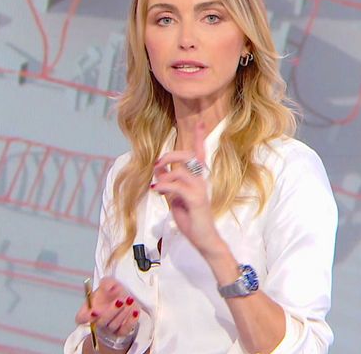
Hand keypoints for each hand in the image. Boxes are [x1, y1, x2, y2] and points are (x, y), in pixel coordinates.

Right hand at [75, 277, 139, 337]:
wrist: (124, 299)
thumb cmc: (112, 292)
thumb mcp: (109, 283)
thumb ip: (106, 283)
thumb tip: (107, 287)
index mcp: (89, 311)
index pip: (81, 318)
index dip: (85, 317)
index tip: (94, 310)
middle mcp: (98, 322)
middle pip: (100, 323)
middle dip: (111, 311)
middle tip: (120, 300)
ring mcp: (109, 328)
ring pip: (114, 325)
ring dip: (122, 313)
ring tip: (130, 301)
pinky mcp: (121, 331)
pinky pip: (125, 329)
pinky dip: (131, 320)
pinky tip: (135, 310)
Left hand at [151, 122, 222, 255]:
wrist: (204, 239)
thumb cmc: (191, 219)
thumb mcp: (174, 198)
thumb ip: (168, 183)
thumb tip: (158, 171)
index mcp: (197, 179)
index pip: (199, 154)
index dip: (199, 138)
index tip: (201, 122)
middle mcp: (201, 181)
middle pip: (188, 156)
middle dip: (171, 155)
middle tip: (157, 163)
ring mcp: (200, 190)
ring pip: (182, 170)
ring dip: (165, 174)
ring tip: (156, 185)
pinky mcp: (196, 200)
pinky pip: (178, 186)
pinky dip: (165, 186)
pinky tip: (158, 190)